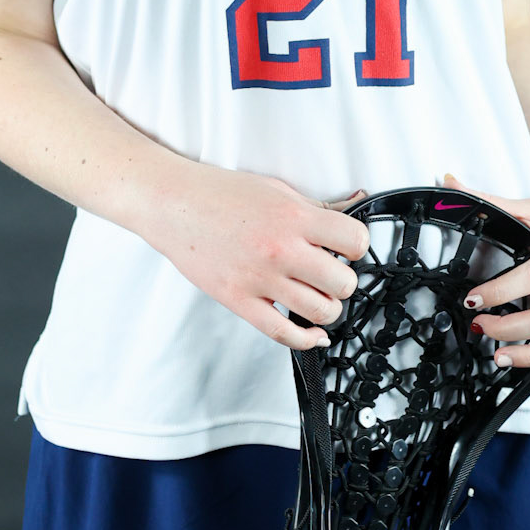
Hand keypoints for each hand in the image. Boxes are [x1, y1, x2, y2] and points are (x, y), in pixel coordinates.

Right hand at [142, 164, 369, 349]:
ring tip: (318, 296)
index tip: (347, 249)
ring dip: (327, 308)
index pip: (354, 241)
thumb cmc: (220, 194)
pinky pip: (283, 333)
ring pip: (320, 311)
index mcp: (293, 217)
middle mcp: (281, 249)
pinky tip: (314, 335)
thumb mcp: (276, 189)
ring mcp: (260, 278)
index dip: (356, 247)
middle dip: (344, 281)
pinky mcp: (240, 300)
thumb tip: (356, 201)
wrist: (173, 204)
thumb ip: (318, 204)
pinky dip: (306, 340)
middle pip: (343, 282)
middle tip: (332, 275)